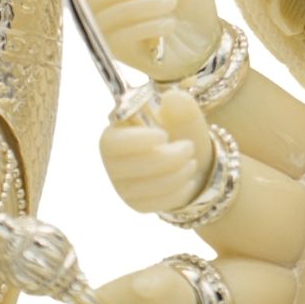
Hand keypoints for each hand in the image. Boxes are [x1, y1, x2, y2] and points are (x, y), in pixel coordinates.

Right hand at [84, 0, 220, 80]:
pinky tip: (169, 25)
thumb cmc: (192, 14)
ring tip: (171, 2)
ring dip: (144, 5)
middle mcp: (105, 10)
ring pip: (112, 14)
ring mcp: (110, 33)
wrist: (205, 50)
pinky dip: (146, 26)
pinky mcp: (120, 53)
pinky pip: (122, 37)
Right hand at [100, 89, 210, 212]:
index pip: (112, 144)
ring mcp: (123, 187)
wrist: (189, 160)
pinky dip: (179, 191)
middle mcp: (113, 164)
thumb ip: (180, 105)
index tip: (163, 135)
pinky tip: (189, 179)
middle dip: (167, 158)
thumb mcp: (183, 114)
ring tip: (192, 162)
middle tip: (189, 146)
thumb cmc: (178, 131)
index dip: (136, 141)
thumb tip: (173, 98)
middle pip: (132, 168)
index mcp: (115, 135)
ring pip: (147, 188)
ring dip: (177, 174)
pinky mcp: (138, 204)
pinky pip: (158, 204)